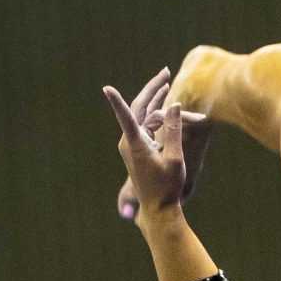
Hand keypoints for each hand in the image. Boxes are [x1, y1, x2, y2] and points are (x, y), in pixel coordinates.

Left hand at [103, 71, 209, 223]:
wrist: (158, 209)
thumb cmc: (167, 187)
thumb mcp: (174, 158)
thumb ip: (174, 130)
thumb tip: (173, 104)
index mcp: (135, 144)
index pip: (125, 117)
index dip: (116, 102)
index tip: (106, 88)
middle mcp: (129, 141)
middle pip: (139, 106)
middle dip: (153, 88)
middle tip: (166, 71)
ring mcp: (132, 144)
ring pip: (144, 113)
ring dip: (156, 98)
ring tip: (168, 80)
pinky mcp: (138, 147)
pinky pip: (146, 123)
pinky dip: (157, 112)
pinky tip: (166, 102)